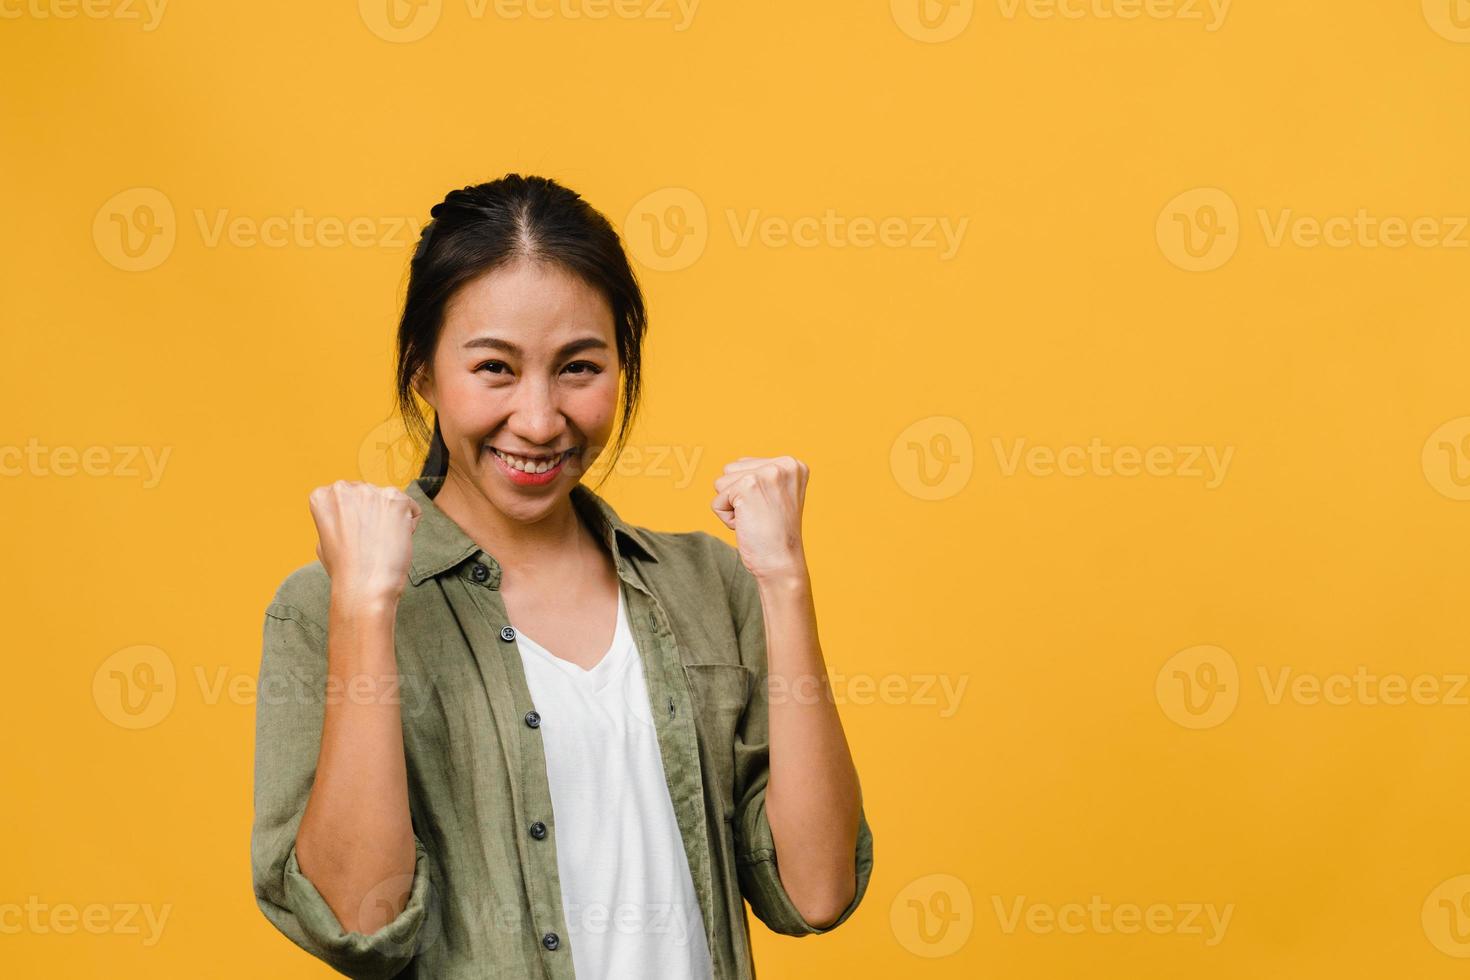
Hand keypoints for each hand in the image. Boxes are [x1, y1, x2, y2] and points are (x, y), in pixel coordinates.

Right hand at [308, 481, 422, 605]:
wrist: (364, 586)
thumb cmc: (345, 569)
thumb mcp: (324, 539)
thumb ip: (336, 518)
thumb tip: (350, 513)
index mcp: (323, 496)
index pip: (348, 496)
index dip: (355, 519)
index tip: (352, 536)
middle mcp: (344, 488)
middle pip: (370, 496)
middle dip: (374, 515)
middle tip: (369, 541)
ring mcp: (371, 492)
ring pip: (391, 501)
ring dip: (392, 519)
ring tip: (381, 542)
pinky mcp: (396, 500)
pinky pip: (412, 508)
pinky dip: (410, 524)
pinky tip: (395, 541)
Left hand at [711, 456, 809, 584]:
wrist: (782, 563)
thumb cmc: (775, 535)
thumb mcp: (776, 496)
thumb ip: (760, 476)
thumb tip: (731, 468)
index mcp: (792, 464)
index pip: (745, 465)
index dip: (748, 493)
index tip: (770, 510)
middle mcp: (783, 464)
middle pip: (731, 470)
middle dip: (737, 497)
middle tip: (762, 516)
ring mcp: (766, 473)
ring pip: (721, 483)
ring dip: (731, 506)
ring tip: (755, 520)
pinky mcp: (747, 486)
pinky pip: (717, 501)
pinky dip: (726, 518)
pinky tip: (749, 526)